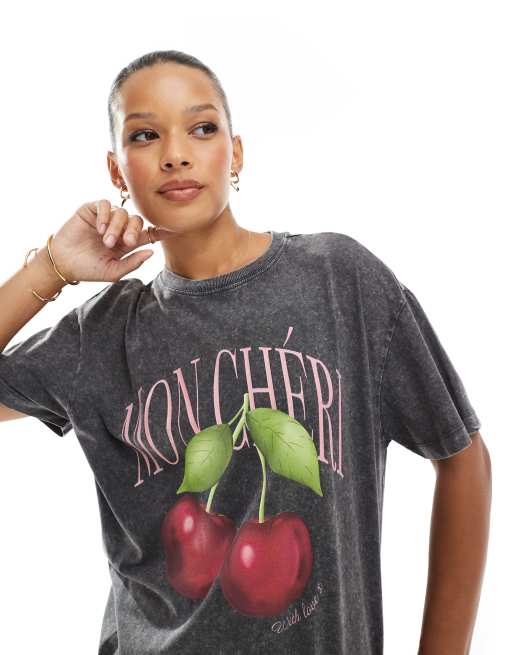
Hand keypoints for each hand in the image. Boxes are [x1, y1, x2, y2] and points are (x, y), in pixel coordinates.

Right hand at [46, 199, 171, 282]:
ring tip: (106, 242)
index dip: (161, 230)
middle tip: (126, 243)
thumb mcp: (113, 271)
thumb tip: (152, 252)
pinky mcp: (91, 209)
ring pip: (122, 213)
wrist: (64, 263)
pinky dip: (105, 214)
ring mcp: (105, 217)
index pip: (149, 234)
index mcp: (127, 243)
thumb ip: (133, 262)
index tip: (174, 229)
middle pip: (137, 220)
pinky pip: (104, 203)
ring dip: (117, 227)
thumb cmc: (89, 269)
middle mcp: (119, 228)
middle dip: (135, 231)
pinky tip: (100, 228)